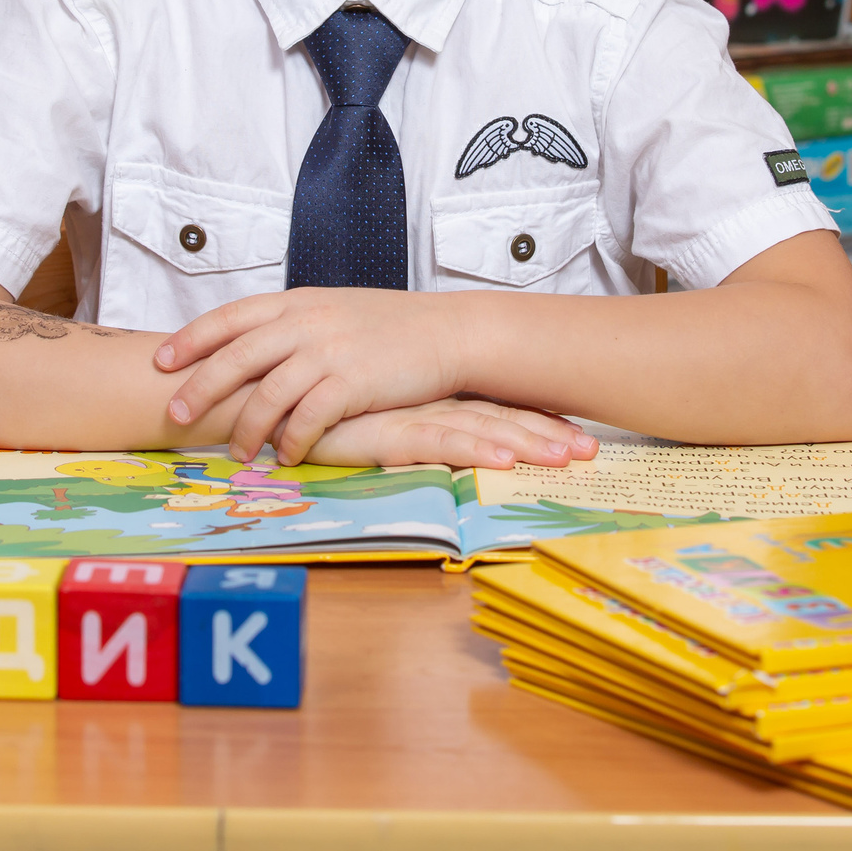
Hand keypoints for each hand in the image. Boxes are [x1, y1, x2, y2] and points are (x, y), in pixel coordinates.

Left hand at [155, 289, 465, 462]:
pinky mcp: (353, 383)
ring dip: (246, 428)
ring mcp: (329, 351)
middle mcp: (305, 322)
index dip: (191, 339)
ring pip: (267, 393)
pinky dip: (291, 442)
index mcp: (296, 302)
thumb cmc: (387, 326)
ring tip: (237, 452)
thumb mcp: (331, 310)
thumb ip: (290, 325)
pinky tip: (286, 456)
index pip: (230, 317)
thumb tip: (247, 349)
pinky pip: (308, 418)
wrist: (446, 331)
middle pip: (236, 356)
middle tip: (175, 416)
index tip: (161, 361)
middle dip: (199, 388)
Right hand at [304, 399, 598, 469]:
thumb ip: (396, 422)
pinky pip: (437, 442)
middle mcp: (424, 401)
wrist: (259, 392)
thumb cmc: (310, 407)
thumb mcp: (365, 415)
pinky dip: (475, 449)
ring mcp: (406, 414)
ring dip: (527, 442)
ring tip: (568, 456)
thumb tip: (428, 433)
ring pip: (479, 428)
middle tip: (592, 450)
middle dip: (547, 433)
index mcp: (424, 395)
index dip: (534, 419)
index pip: (490, 406)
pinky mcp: (383, 431)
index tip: (576, 433)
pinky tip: (505, 458)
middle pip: (498, 416)